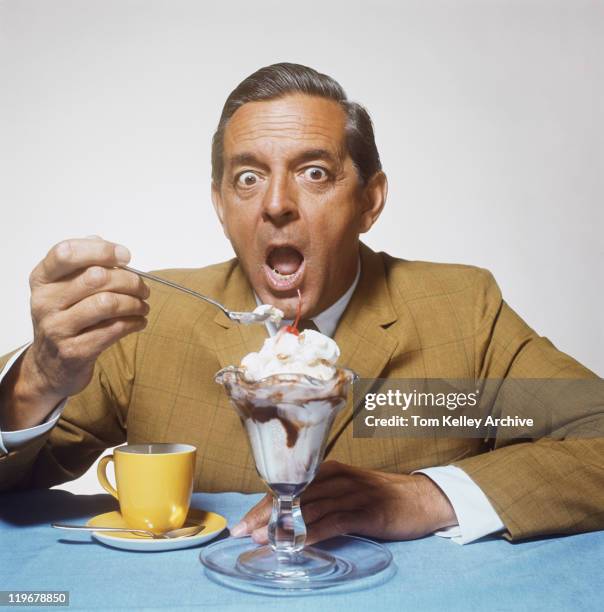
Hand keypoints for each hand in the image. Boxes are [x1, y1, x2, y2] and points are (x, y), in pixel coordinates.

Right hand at [0, 236, 148, 429]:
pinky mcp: (74, 351)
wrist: (50, 366)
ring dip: (135, 303)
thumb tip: (100, 241)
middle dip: (130, 281)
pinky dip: (134, 323)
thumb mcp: (64, 289)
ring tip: (143, 306)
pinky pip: (114, 329)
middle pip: (97, 277)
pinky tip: (139, 322)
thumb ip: (81, 264)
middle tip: (143, 289)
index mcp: (42, 280)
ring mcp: (57, 328)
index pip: (67, 252)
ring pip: (107, 303)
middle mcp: (44, 302)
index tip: (126, 256)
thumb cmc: (65, 319)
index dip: (102, 250)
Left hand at [231, 460, 457, 544]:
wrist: (420, 499)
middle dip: (265, 515)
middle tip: (243, 532)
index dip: (263, 504)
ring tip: (263, 539)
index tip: (243, 521)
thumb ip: (320, 498)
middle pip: (293, 496)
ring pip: (310, 508)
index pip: (288, 486)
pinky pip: (334, 522)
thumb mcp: (346, 490)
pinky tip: (297, 544)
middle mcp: (336, 478)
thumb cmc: (378, 496)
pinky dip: (313, 533)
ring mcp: (351, 493)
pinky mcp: (366, 511)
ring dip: (284, 525)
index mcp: (329, 470)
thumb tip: (286, 517)